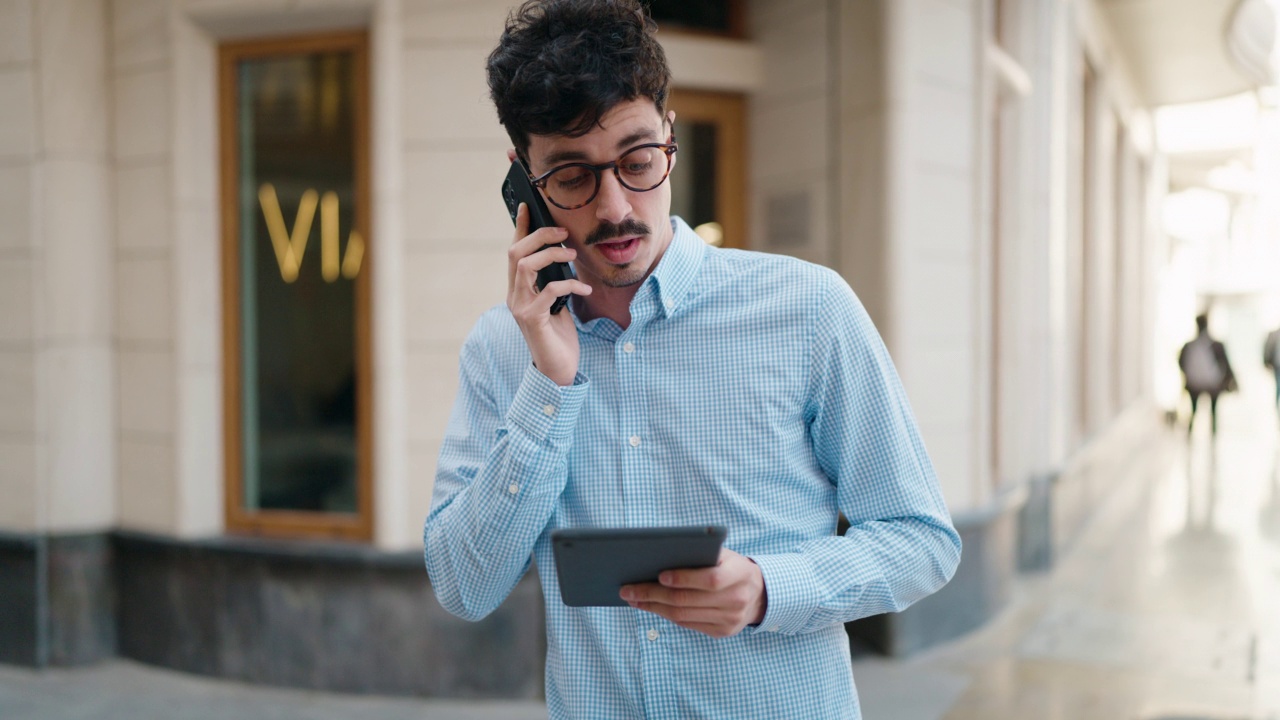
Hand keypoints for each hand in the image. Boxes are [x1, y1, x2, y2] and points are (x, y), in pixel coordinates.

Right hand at [507, 202, 592, 385]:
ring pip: (526, 266)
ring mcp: (520, 307)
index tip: (528, 207)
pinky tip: (585, 289)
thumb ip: (552, 281)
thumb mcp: (556, 303)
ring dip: (552, 256)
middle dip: (540, 236)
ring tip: (573, 257)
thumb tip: (563, 256)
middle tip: (563, 233)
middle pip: (516, 252)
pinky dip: (570, 284)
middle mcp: (514, 295)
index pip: (514, 252)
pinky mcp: (532, 319)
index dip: (520, 228)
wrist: (558, 371)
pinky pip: (549, 290)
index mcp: (518, 289)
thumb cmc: (558, 336)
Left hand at [620, 548, 766, 637]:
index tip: (659, 575)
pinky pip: (687, 624)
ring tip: (633, 598)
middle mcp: (736, 600)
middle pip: (688, 600)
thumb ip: (700, 553)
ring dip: (653, 607)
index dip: (684, 578)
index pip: (710, 579)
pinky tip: (650, 606)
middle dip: (653, 595)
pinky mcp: (721, 632)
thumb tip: (659, 555)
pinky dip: (665, 615)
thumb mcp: (723, 554)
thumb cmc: (731, 566)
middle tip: (628, 589)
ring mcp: (729, 620)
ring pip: (683, 616)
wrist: (758, 594)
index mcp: (740, 574)